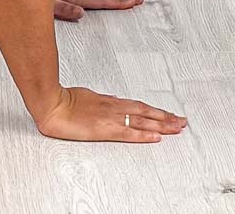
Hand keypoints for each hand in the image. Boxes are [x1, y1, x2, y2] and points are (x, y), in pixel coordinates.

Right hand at [35, 86, 186, 142]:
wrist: (52, 104)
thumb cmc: (65, 100)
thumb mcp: (88, 95)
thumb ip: (102, 100)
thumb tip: (114, 100)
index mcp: (110, 101)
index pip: (139, 107)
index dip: (155, 111)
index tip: (168, 115)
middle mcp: (115, 108)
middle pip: (146, 113)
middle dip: (166, 118)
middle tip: (182, 122)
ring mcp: (111, 118)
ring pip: (143, 122)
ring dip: (162, 125)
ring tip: (177, 128)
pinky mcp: (105, 129)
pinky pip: (130, 133)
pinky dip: (145, 135)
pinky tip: (157, 138)